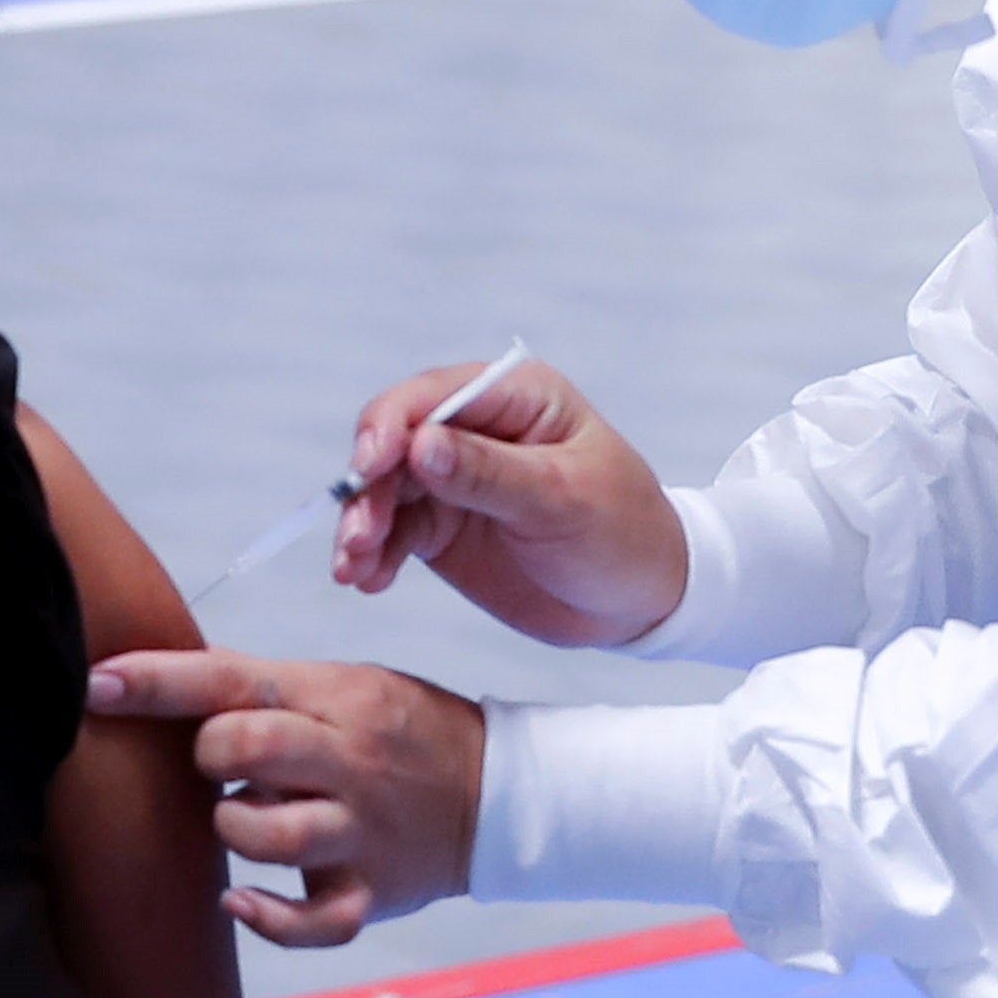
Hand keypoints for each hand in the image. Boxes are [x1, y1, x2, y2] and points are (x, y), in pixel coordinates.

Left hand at [79, 648, 482, 948]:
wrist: (499, 794)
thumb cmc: (400, 732)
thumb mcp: (346, 684)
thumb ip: (264, 687)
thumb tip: (166, 678)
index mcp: (339, 697)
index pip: (234, 679)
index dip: (156, 682)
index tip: (96, 685)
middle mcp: (352, 761)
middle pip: (250, 747)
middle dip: (208, 754)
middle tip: (216, 762)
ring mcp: (363, 831)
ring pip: (271, 834)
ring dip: (232, 827)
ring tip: (242, 818)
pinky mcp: (372, 893)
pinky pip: (312, 923)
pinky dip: (265, 918)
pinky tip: (241, 900)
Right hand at [328, 352, 686, 644]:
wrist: (644, 600)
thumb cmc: (622, 533)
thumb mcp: (562, 500)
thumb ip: (488, 473)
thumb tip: (419, 445)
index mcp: (514, 397)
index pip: (433, 397)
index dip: (389, 427)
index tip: (366, 469)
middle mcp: (476, 429)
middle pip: (395, 443)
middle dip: (367, 488)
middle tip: (357, 538)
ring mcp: (454, 478)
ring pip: (384, 490)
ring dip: (361, 525)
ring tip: (354, 570)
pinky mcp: (444, 525)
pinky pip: (393, 532)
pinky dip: (373, 554)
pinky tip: (368, 580)